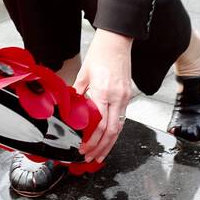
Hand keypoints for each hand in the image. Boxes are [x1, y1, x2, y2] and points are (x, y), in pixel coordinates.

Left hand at [73, 29, 133, 163]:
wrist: (117, 40)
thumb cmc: (100, 54)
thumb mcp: (84, 74)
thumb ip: (78, 93)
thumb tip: (71, 109)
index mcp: (104, 92)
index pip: (100, 125)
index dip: (92, 141)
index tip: (82, 149)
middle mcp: (118, 97)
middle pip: (113, 131)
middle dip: (101, 148)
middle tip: (90, 159)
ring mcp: (125, 97)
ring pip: (120, 127)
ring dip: (109, 143)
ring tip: (99, 155)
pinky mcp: (128, 94)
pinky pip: (122, 117)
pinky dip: (114, 131)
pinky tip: (107, 138)